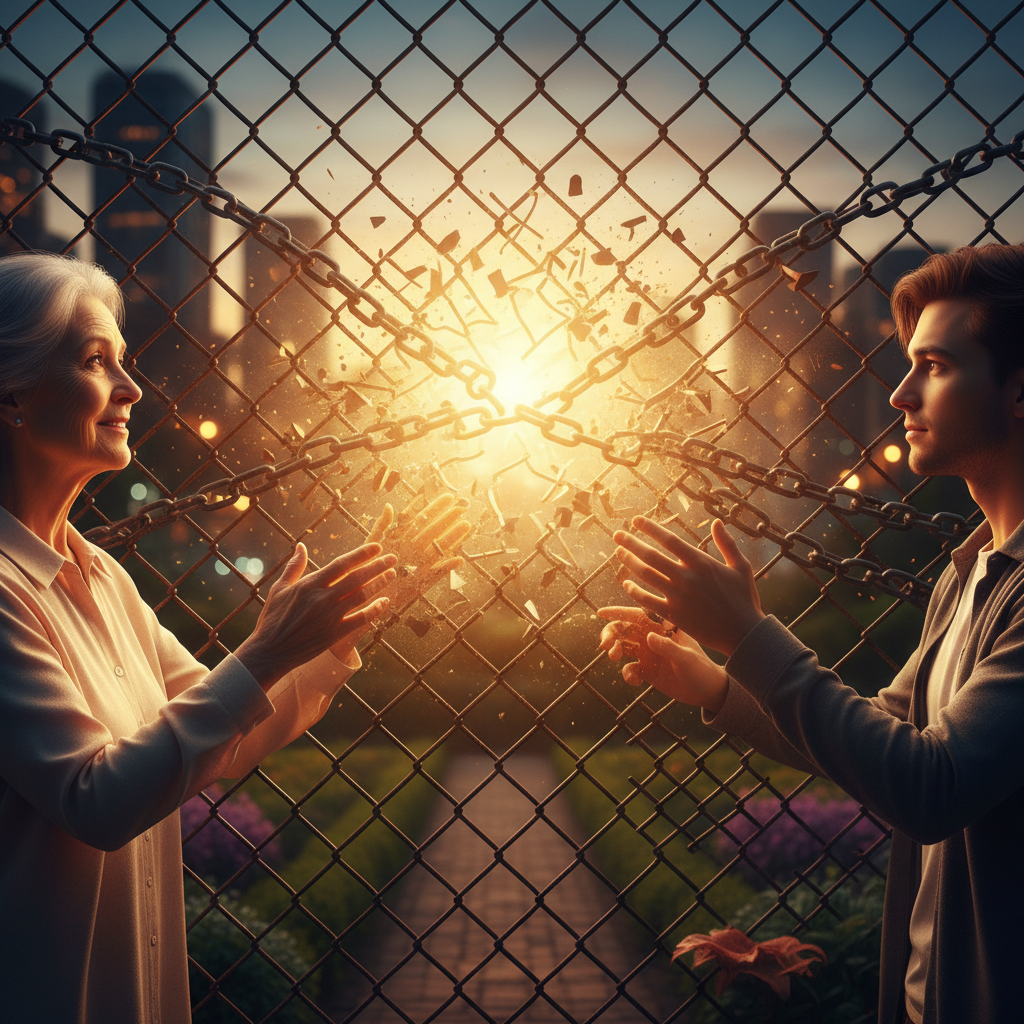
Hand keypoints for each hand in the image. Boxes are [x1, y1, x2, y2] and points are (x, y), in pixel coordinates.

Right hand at [236, 542, 396, 689]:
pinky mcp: (335, 634)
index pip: (342, 564)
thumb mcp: (280, 588)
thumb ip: (294, 566)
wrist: (270, 652)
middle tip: (392, 558)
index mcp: (310, 585)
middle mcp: (322, 598)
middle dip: (377, 566)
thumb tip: (300, 545)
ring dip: (379, 584)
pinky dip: (375, 609)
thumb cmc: (272, 618)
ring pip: (361, 596)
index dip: (361, 554)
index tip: (377, 547)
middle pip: (357, 578)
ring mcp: (330, 616)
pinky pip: (361, 619)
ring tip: (391, 574)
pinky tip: (385, 602)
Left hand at [368, 493, 471, 611]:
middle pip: (433, 530)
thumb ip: (381, 526)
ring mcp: (419, 564)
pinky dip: (447, 567)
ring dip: (453, 537)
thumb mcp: (371, 544)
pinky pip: (438, 572)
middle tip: (462, 507)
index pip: (421, 518)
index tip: (448, 497)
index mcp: (402, 538)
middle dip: (447, 519)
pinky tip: (458, 560)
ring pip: (439, 547)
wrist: (365, 594)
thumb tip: (390, 506)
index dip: (434, 508)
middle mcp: (414, 548)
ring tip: (466, 525)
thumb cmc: (365, 569)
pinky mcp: (422, 580)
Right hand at [597, 606, 727, 712]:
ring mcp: (649, 653)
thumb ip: (668, 648)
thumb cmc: (702, 670)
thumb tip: (648, 637)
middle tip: (606, 644)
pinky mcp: (647, 670)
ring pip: (623, 646)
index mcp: (663, 627)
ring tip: (614, 657)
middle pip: (624, 629)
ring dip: (614, 649)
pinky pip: (629, 668)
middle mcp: (653, 637)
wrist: (707, 691)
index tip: (600, 614)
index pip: (638, 614)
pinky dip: (627, 674)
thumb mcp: (686, 659)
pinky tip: (636, 681)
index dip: (618, 612)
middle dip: (611, 633)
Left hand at [613, 517, 763, 656]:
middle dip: (631, 542)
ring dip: (629, 562)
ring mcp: (677, 596)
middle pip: (651, 555)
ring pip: (646, 575)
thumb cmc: (744, 598)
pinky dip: (634, 591)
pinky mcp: (673, 615)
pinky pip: (647, 600)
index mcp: (701, 562)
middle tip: (617, 534)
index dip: (650, 528)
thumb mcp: (741, 567)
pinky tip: (626, 583)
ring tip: (619, 552)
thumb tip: (716, 522)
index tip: (636, 520)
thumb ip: (727, 543)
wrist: (744, 633)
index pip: (669, 540)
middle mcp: (686, 577)